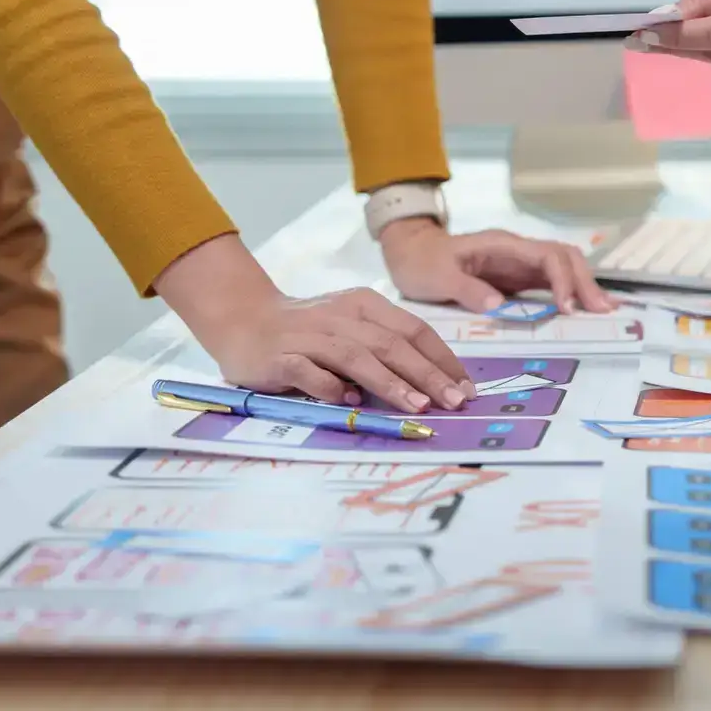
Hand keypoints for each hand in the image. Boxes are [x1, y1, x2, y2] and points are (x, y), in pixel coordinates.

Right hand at [153, 235, 475, 414]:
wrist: (244, 319)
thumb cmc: (310, 331)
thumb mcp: (353, 328)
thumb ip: (387, 349)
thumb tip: (434, 384)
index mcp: (365, 305)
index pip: (414, 329)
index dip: (443, 359)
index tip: (466, 387)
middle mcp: (341, 316)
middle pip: (392, 344)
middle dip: (428, 374)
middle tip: (454, 400)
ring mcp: (309, 336)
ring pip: (357, 357)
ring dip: (390, 382)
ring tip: (417, 405)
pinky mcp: (280, 357)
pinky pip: (309, 372)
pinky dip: (331, 387)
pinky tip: (350, 402)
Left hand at [379, 218, 612, 313]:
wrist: (411, 254)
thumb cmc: (422, 263)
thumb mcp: (437, 277)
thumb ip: (466, 289)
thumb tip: (499, 305)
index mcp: (502, 245)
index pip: (547, 256)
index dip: (562, 280)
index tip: (566, 308)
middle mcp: (517, 252)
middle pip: (564, 258)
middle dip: (585, 282)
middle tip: (602, 312)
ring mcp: (519, 264)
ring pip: (563, 268)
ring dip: (584, 287)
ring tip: (604, 311)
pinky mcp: (517, 279)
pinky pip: (551, 283)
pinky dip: (570, 294)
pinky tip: (583, 310)